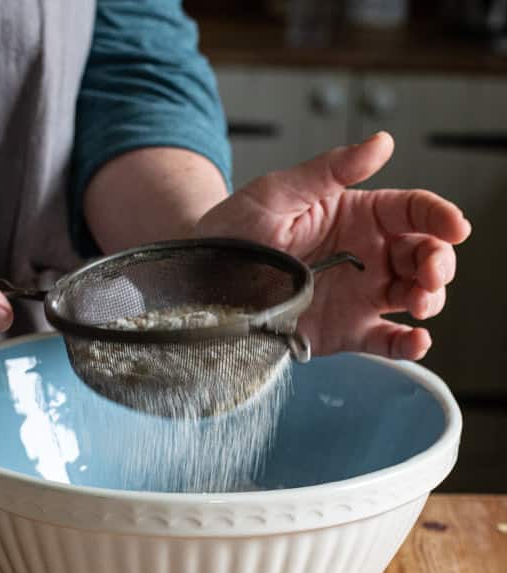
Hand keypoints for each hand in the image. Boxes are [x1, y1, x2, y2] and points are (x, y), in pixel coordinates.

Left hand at [192, 132, 470, 359]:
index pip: (412, 211)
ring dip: (430, 299)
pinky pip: (385, 341)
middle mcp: (366, 256)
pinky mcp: (345, 331)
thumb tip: (382, 142)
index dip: (440, 216)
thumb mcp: (277, 191)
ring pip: (414, 297)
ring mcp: (358, 296)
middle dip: (438, 262)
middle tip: (430, 271)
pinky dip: (407, 345)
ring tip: (420, 302)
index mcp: (357, 216)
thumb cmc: (236, 228)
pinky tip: (415, 340)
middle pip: (423, 255)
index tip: (456, 226)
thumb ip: (329, 170)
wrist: (202, 277)